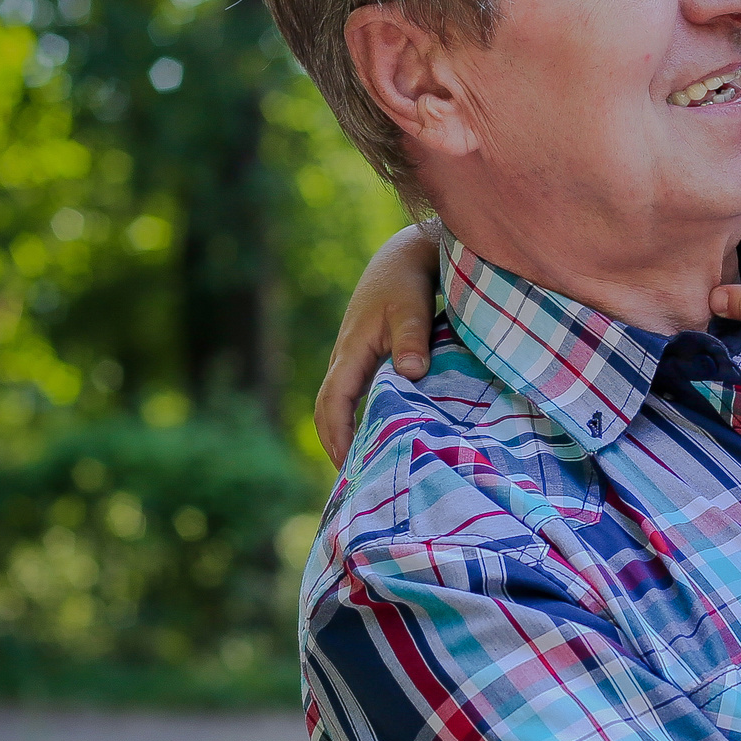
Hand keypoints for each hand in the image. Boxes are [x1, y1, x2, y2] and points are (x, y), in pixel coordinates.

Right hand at [315, 223, 440, 466]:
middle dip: (335, 444)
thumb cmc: (407, 283)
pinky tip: (375, 439)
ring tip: (361, 469)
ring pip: (337, 406)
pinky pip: (351, 398)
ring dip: (344, 435)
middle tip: (352, 481)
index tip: (348, 464)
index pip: (334, 401)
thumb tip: (412, 374)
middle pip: (327, 410)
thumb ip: (412, 340)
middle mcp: (345, 360)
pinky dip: (356, 421)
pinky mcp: (364, 360)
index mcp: (351, 351)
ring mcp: (352, 361)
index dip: (338, 434)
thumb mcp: (412, 308)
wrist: (402, 258)